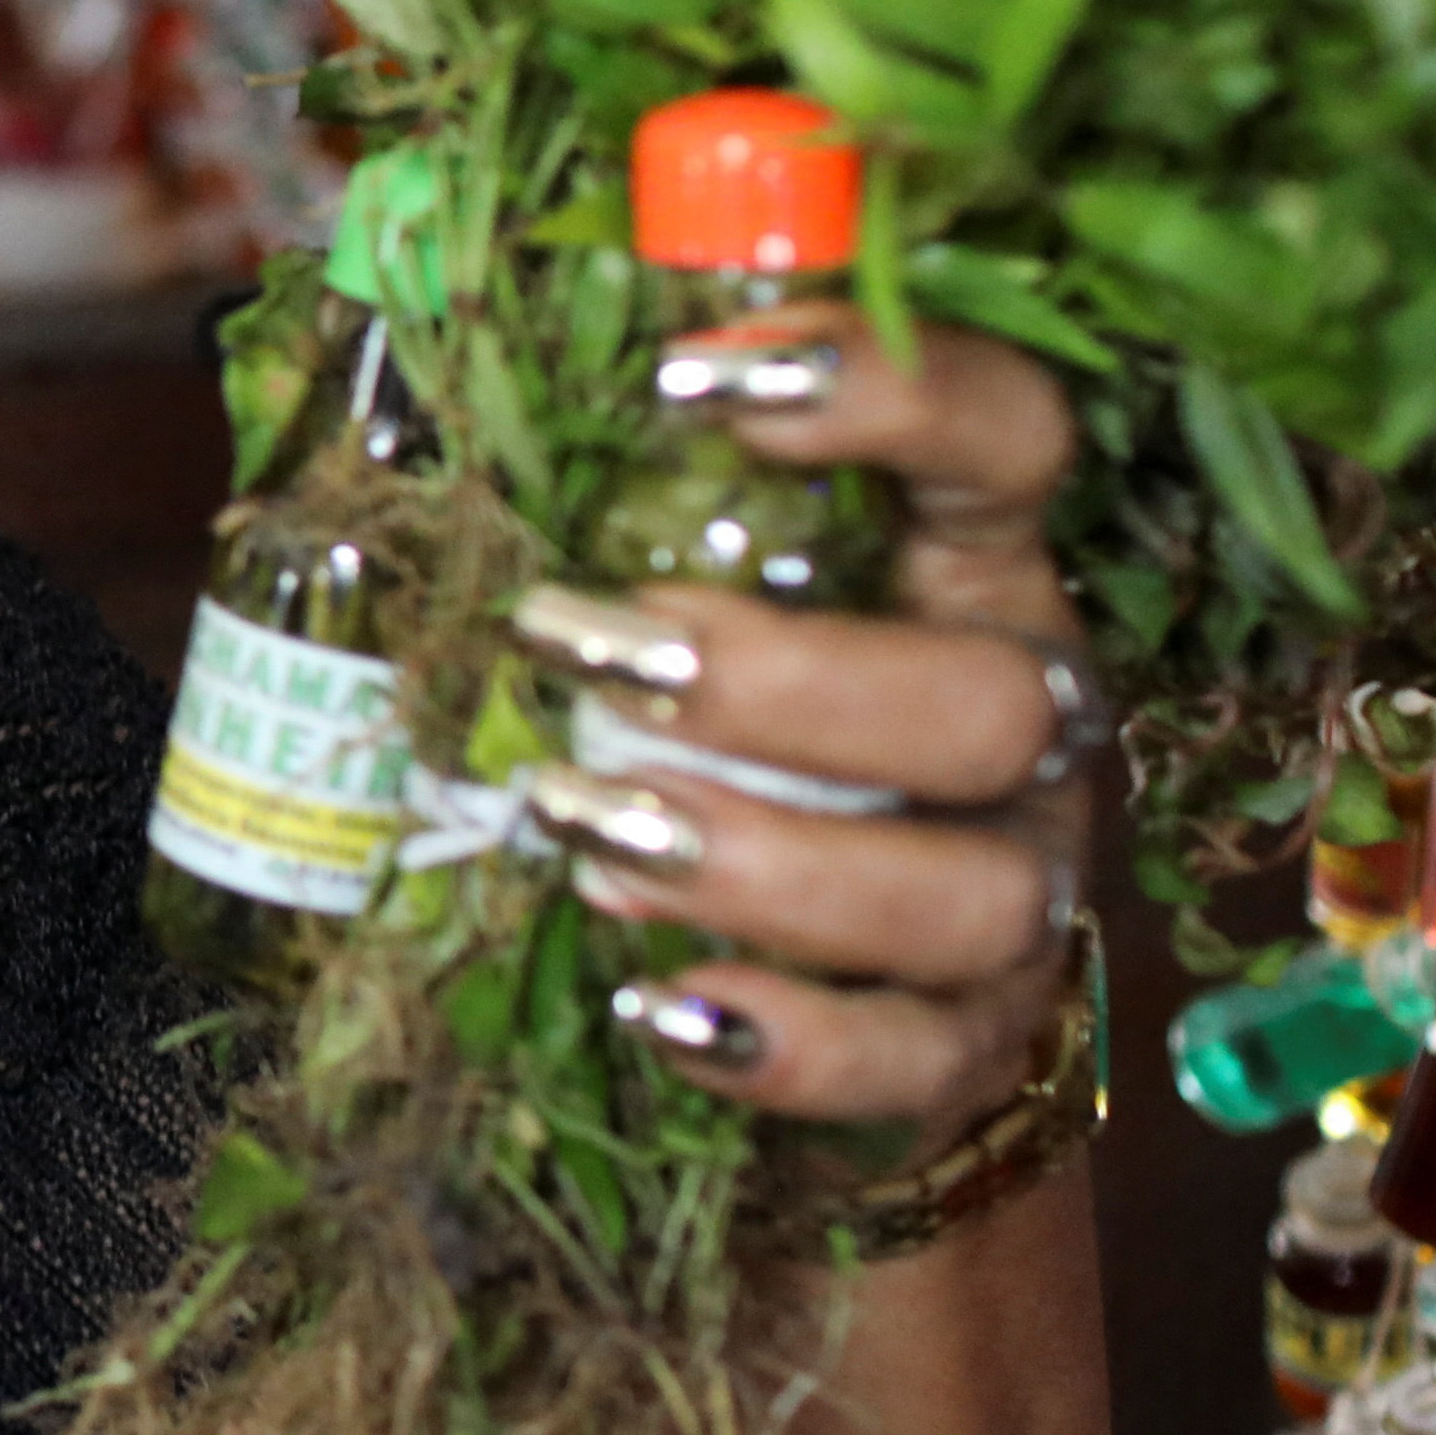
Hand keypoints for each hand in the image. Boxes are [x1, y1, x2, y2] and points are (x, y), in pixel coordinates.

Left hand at [507, 312, 1092, 1132]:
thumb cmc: (721, 734)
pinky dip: (795, 1045)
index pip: (1007, 440)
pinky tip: (663, 1006)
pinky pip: (920, 1058)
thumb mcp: (693, 605)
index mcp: (970, 573)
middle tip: (585, 655)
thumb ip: (614, 520)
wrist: (817, 966)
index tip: (690, 376)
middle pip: (991, 699)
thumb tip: (408, 438)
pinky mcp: (974, 1039)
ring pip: (971, 890)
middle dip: (780, 684)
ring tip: (584, 829)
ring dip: (771, 865)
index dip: (891, 388)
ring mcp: (1022, 886)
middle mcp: (1027, 723)